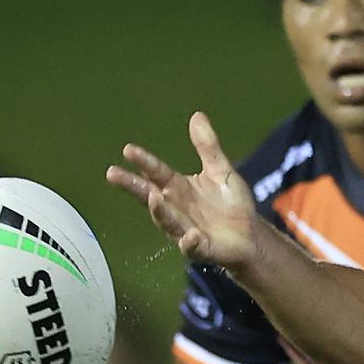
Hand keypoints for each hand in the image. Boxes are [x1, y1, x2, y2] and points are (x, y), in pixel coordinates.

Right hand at [106, 112, 260, 269]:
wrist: (251, 235)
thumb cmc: (231, 204)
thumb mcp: (220, 170)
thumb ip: (207, 146)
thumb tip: (197, 115)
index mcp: (178, 188)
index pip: (157, 172)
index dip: (144, 162)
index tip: (128, 150)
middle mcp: (176, 208)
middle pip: (150, 196)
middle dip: (133, 186)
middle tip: (112, 173)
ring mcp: (185, 229)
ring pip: (167, 221)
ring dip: (160, 212)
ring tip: (154, 197)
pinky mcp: (200, 248)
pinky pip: (192, 246)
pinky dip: (189, 242)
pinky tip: (191, 235)